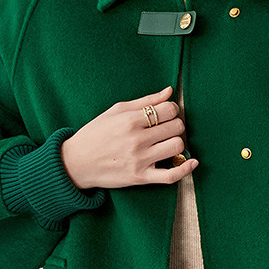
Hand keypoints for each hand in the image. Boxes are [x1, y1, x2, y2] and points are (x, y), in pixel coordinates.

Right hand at [60, 85, 197, 189]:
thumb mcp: (116, 111)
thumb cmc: (95, 133)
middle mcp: (136, 139)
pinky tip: (192, 161)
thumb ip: (145, 101)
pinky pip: (171, 176)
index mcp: (130, 120)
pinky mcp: (140, 178)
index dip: (171, 109)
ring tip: (166, 142)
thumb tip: (169, 91)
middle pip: (176, 127)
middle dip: (175, 125)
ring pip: (177, 146)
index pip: (168, 109)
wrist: (76, 162)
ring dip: (176, 142)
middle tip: (166, 128)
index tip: (166, 113)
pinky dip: (185, 169)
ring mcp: (140, 160)